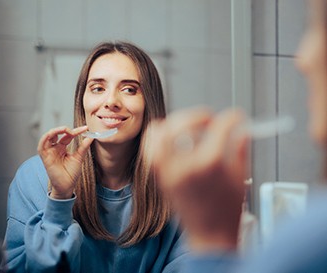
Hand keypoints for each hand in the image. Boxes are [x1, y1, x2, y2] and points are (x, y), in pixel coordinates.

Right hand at [37, 126, 93, 198]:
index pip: (68, 135)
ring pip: (48, 136)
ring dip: (55, 131)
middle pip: (57, 133)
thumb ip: (83, 147)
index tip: (85, 128)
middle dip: (65, 129)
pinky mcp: (45, 157)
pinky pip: (41, 146)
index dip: (76, 131)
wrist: (67, 186)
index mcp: (62, 147)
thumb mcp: (79, 158)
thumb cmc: (71, 173)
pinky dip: (45, 138)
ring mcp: (49, 152)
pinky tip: (53, 134)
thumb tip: (90, 137)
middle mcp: (55, 148)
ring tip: (66, 129)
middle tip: (75, 130)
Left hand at [151, 107, 249, 251]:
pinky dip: (159, 136)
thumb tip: (241, 128)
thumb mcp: (240, 176)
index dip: (232, 118)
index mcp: (209, 165)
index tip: (236, 117)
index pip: (220, 128)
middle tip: (211, 120)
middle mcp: (183, 165)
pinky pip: (150, 146)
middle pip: (183, 123)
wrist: (208, 235)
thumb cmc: (226, 211)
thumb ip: (240, 147)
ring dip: (176, 123)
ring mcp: (167, 170)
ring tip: (190, 127)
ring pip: (160, 131)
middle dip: (200, 115)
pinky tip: (173, 137)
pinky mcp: (159, 175)